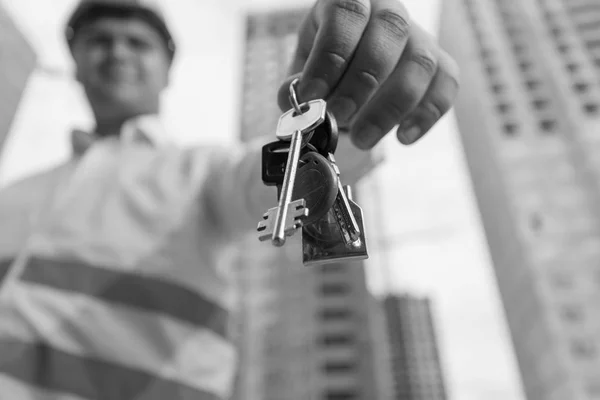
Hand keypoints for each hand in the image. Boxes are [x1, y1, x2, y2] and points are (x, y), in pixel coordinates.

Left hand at [278, 0, 459, 148]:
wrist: (355, 67)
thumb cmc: (328, 65)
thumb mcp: (304, 68)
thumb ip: (297, 84)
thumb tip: (297, 102)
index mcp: (350, 0)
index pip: (347, 13)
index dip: (330, 56)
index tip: (312, 96)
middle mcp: (389, 11)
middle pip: (390, 32)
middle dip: (361, 82)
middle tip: (338, 118)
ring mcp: (419, 36)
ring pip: (421, 62)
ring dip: (391, 106)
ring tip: (363, 139)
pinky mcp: (440, 64)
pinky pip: (446, 84)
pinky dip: (426, 114)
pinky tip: (403, 137)